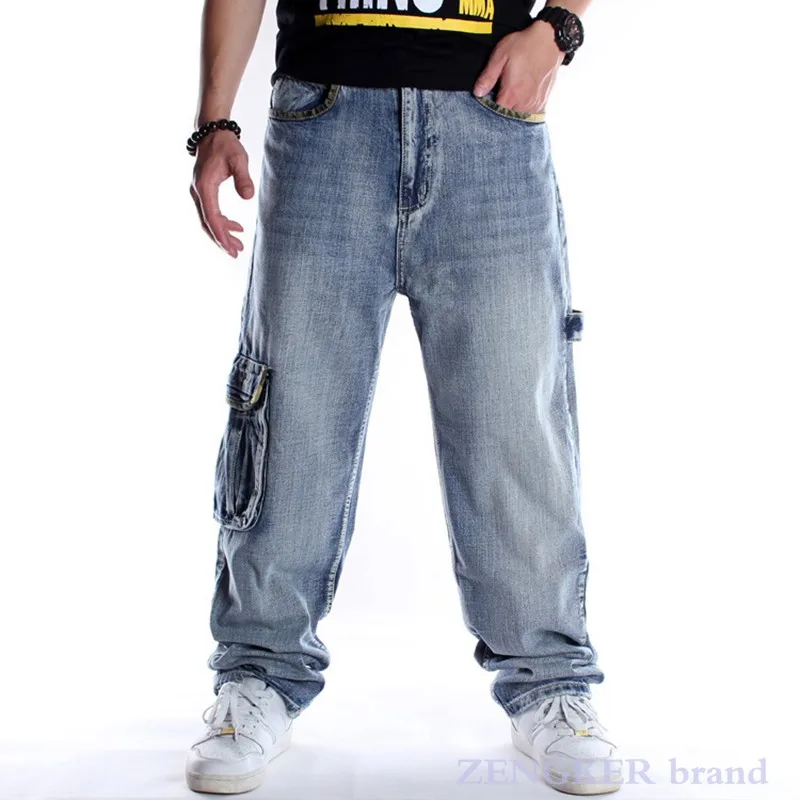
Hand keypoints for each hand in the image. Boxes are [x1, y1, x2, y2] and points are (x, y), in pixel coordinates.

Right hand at [189, 130, 254, 257]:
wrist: (213, 133)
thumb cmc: (226, 145)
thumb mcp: (238, 159)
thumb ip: (243, 178)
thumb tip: (248, 197)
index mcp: (205, 186)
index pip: (211, 217)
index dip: (221, 235)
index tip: (230, 248)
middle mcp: (198, 192)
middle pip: (208, 223)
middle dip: (221, 240)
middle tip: (236, 253)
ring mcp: (199, 192)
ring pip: (208, 220)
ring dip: (222, 234)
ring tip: (238, 245)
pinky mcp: (203, 192)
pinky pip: (210, 213)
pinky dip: (222, 223)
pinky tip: (236, 228)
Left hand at [472, 20, 564, 114]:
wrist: (549, 39)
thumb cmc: (524, 45)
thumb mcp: (500, 56)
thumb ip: (488, 77)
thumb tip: (477, 93)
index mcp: (512, 94)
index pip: (495, 113)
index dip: (489, 108)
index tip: (488, 100)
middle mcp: (525, 103)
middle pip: (508, 117)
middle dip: (501, 111)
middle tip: (500, 96)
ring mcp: (535, 103)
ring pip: (519, 117)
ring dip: (513, 111)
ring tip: (512, 97)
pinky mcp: (543, 101)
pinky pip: (531, 114)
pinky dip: (524, 110)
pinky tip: (521, 99)